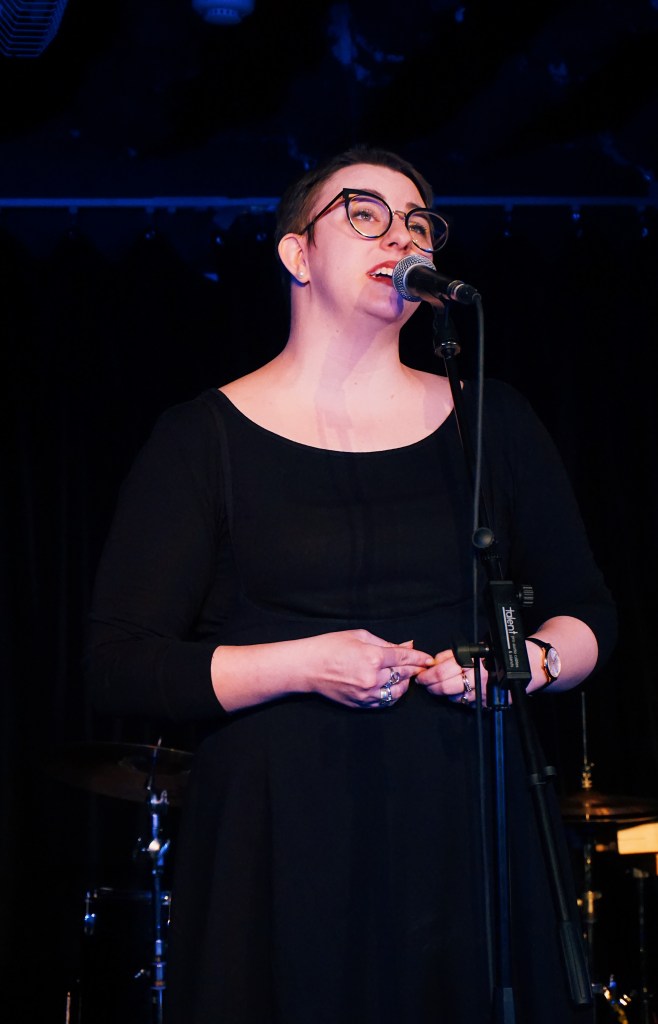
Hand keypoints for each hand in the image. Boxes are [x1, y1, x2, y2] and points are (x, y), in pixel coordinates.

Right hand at [304, 629, 433, 708]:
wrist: (308, 667)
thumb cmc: (330, 646)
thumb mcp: (359, 636)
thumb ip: (386, 643)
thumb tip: (408, 646)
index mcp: (373, 656)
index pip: (405, 657)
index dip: (420, 658)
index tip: (429, 659)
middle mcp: (373, 677)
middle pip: (404, 674)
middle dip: (414, 669)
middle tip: (418, 666)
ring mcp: (367, 693)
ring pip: (398, 691)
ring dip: (405, 683)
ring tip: (404, 676)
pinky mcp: (361, 704)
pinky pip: (386, 701)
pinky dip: (393, 694)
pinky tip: (392, 687)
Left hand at [414, 648, 487, 705]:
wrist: (505, 665)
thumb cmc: (484, 655)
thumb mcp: (465, 650)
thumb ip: (447, 656)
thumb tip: (432, 664)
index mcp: (469, 661)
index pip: (441, 672)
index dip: (427, 676)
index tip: (420, 677)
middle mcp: (475, 677)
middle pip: (445, 687)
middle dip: (431, 687)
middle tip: (425, 684)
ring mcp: (480, 691)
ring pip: (453, 697)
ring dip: (442, 694)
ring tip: (439, 687)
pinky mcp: (484, 701)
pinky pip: (464, 703)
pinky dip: (456, 698)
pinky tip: (455, 692)